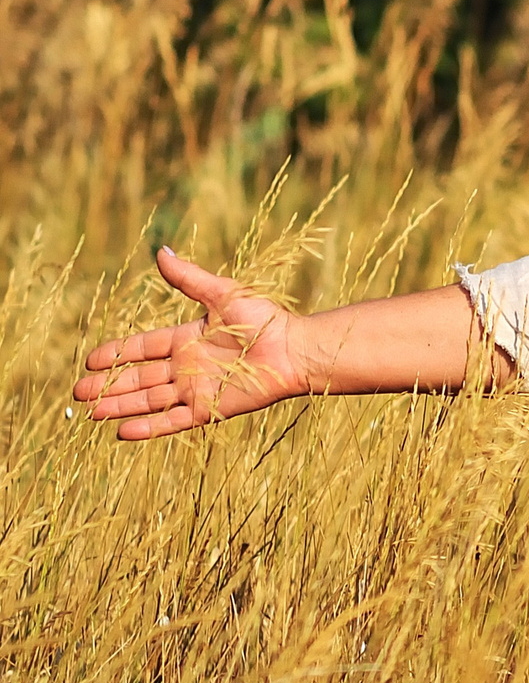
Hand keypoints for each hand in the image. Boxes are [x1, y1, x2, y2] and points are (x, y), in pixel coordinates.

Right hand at [72, 248, 307, 438]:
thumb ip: (188, 279)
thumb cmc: (264, 320)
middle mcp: (188, 367)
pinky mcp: (210, 409)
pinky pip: (174, 420)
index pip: (143, 348)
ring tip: (91, 412)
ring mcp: (197, 389)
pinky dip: (149, 427)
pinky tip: (123, 431)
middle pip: (139, 377)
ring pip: (150, 400)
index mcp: (187, 339)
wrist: (293, 349)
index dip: (116, 354)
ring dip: (121, 406)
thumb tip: (161, 251)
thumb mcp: (222, 294)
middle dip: (109, 385)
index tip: (90, 360)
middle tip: (79, 392)